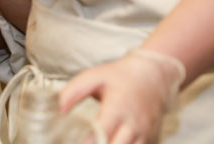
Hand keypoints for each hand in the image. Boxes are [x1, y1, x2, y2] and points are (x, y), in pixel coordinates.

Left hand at [58, 49, 185, 143]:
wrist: (153, 76)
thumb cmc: (120, 77)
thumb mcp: (94, 77)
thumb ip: (74, 92)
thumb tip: (60, 109)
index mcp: (118, 108)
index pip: (101, 133)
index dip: (88, 142)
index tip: (73, 142)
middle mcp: (134, 125)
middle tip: (87, 142)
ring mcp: (145, 135)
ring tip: (96, 142)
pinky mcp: (151, 141)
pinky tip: (112, 140)